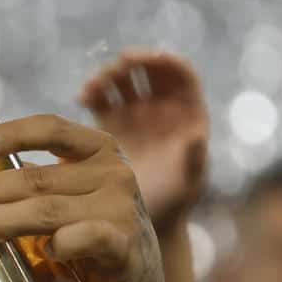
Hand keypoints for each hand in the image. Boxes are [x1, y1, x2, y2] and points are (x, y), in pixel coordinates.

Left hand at [0, 113, 164, 281]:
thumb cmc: (84, 248)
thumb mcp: (44, 223)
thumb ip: (5, 215)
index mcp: (93, 152)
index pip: (52, 129)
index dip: (13, 133)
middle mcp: (111, 172)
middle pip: (37, 177)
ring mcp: (121, 207)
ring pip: (48, 209)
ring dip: (2, 220)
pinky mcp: (125, 243)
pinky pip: (85, 237)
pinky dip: (60, 243)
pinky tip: (44, 252)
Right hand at [77, 47, 209, 232]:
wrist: (143, 222)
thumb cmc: (173, 203)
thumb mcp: (188, 184)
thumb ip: (194, 159)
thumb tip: (199, 136)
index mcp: (187, 114)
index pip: (180, 75)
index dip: (164, 61)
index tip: (144, 59)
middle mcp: (160, 108)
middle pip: (148, 71)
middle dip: (132, 62)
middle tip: (116, 66)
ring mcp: (133, 115)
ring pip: (122, 80)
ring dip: (108, 75)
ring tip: (93, 88)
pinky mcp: (108, 125)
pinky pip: (100, 99)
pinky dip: (91, 92)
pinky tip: (82, 98)